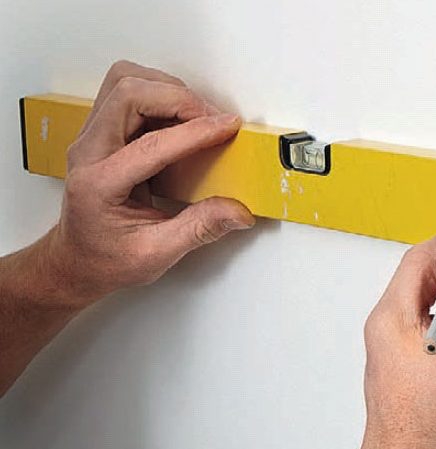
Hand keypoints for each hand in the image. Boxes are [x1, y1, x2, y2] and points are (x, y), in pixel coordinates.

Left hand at [45, 60, 253, 306]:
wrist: (76, 259)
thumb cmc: (107, 259)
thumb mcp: (156, 254)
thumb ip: (199, 229)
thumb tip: (238, 211)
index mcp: (99, 185)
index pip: (151, 145)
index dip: (196, 133)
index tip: (228, 128)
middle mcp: (88, 152)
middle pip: (128, 94)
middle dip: (178, 98)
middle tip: (213, 119)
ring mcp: (91, 137)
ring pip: (124, 82)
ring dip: (165, 90)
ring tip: (196, 116)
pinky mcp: (101, 131)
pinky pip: (126, 92)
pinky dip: (158, 95)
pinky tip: (179, 120)